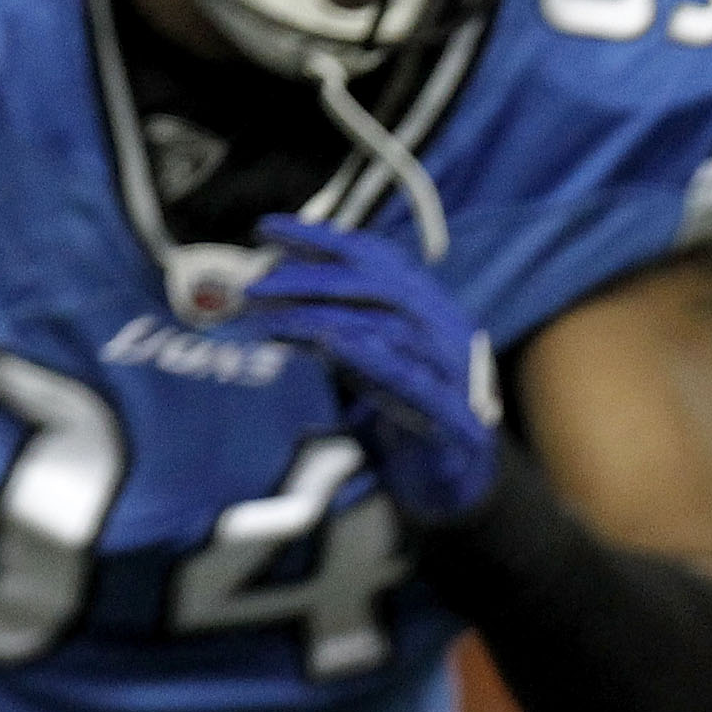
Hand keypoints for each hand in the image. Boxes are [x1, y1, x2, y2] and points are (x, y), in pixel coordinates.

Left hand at [244, 216, 499, 523]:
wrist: (453, 482)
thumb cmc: (405, 415)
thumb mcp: (364, 358)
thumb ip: (332, 324)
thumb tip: (268, 293)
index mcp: (431, 308)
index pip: (378, 258)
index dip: (322, 238)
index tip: (268, 230)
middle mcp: (448, 330)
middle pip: (380, 285)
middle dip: (313, 276)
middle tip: (256, 285)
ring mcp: (455, 373)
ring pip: (390, 326)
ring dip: (324, 317)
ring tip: (272, 320)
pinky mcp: (454, 418)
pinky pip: (412, 380)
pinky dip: (372, 356)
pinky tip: (332, 343)